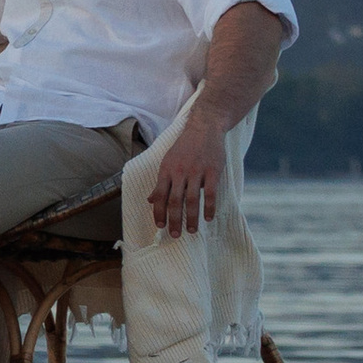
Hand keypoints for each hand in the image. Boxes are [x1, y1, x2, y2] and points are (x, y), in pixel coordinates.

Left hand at [149, 113, 225, 235]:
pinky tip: (208, 218)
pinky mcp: (212, 171)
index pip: (160, 196)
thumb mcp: (167, 161)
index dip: (159, 212)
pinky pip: (211, 193)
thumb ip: (160, 182)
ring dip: (192, 217)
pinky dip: (209, 207)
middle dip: (174, 220)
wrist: (204, 128)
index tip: (159, 226)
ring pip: (192, 199)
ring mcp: (197, 171)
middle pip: (175, 201)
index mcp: (166, 170)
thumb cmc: (184, 147)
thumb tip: (150, 200)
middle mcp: (179, 172)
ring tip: (192, 231)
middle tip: (174, 235)